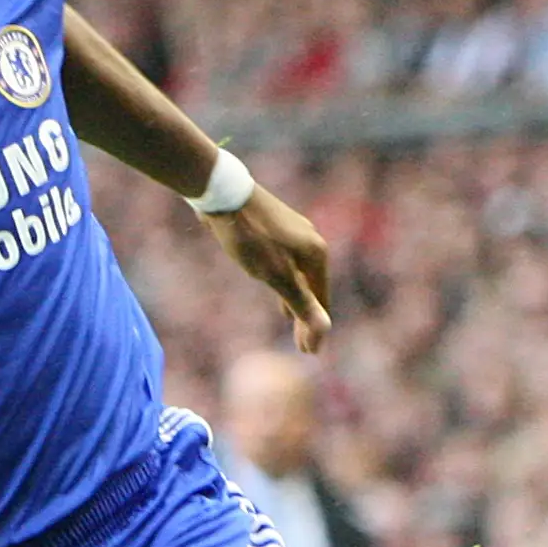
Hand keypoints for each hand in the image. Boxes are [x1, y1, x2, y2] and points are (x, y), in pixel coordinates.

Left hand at [204, 182, 331, 352]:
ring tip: (292, 322)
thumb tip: (325, 330)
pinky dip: (286, 282)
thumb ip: (299, 302)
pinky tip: (278, 287)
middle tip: (302, 348)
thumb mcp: (274, 275)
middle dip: (306, 318)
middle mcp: (312, 241)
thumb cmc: (249, 237)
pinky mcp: (277, 228)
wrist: (222, 194)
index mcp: (316, 254)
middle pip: (312, 288)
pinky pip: (288, 264)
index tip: (310, 352)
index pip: (320, 300)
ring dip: (296, 300)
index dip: (314, 327)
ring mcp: (295, 233)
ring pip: (299, 275)